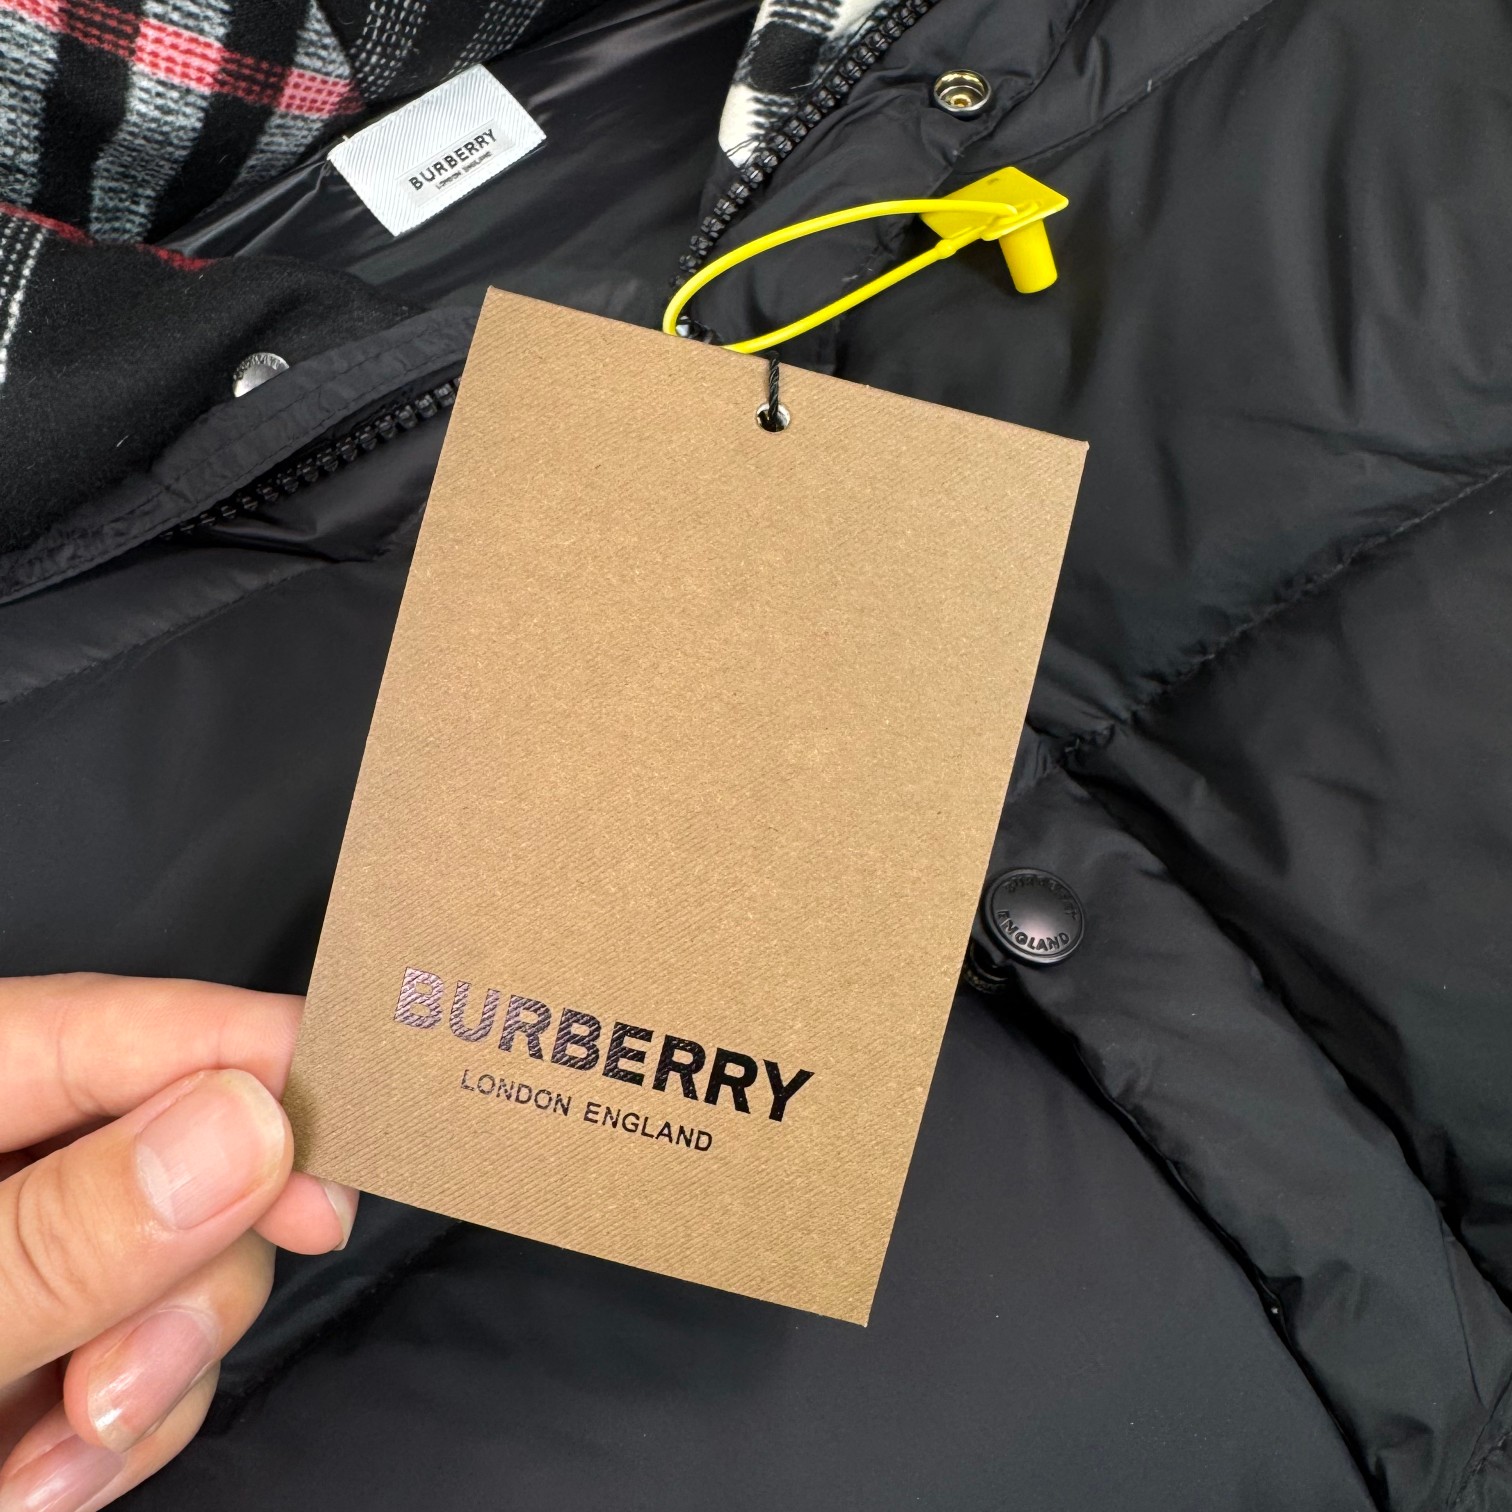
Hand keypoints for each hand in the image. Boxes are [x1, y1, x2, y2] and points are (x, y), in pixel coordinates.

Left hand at [0, 975, 356, 1511]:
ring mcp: (28, 1257)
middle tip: (115, 1397)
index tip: (356, 1125)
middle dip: (180, 1286)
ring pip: (188, 1267)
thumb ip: (58, 1232)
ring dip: (147, 1383)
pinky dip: (126, 1429)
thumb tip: (251, 1127)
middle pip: (185, 1158)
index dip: (251, 1056)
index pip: (123, 1027)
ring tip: (49, 1480)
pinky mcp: (45, 1345)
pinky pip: (152, 1355)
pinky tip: (49, 1488)